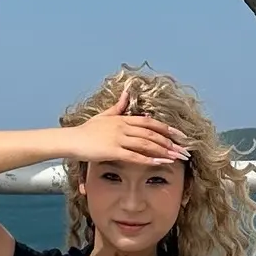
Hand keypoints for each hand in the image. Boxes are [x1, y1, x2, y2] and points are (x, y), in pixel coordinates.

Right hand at [61, 106, 189, 166]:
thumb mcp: (104, 115)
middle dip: (170, 142)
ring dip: (163, 151)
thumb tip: (127, 92)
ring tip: (176, 158)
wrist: (71, 139)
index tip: (180, 135)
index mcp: (123, 118)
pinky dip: (149, 159)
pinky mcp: (112, 150)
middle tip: (184, 150)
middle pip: (152, 133)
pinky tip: (160, 162)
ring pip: (146, 144)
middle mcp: (123, 126)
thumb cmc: (87, 130)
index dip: (167, 128)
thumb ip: (119, 106)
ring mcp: (118, 138)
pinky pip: (134, 155)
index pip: (150, 122)